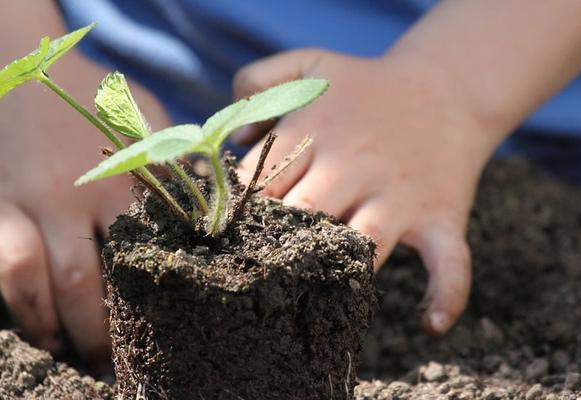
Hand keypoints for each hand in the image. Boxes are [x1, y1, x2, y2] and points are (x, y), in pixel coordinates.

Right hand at [0, 0, 169, 361]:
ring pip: (29, 284)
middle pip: (82, 285)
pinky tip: (31, 321)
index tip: (164, 331)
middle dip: (96, 334)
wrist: (22, 64)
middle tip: (112, 362)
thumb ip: (175, 167)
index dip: (152, 304)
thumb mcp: (148, 124)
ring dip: (47, 326)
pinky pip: (0, 264)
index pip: (140, 259)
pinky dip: (13, 301)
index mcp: (121, 182)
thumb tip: (209, 210)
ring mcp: (23, 203)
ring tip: (66, 351)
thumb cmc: (97, 97)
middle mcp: (70, 198)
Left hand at [233, 48, 499, 334]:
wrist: (446, 87)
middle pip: (302, 215)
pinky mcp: (440, 218)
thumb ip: (257, 80)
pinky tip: (430, 324)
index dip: (240, 211)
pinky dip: (446, 295)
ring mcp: (399, 197)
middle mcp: (354, 168)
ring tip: (313, 297)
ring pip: (361, 245)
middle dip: (276, 244)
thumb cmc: (367, 86)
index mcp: (317, 134)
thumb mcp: (309, 64)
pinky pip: (450, 263)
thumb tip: (234, 139)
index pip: (262, 183)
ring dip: (337, 272)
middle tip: (255, 271)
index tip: (226, 235)